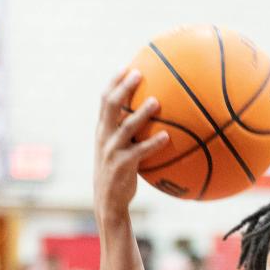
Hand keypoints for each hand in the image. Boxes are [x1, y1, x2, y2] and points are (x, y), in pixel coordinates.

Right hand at [94, 69, 168, 226]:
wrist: (108, 202)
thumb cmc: (118, 174)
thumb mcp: (117, 151)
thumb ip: (127, 134)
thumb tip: (148, 120)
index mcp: (102, 130)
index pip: (104, 100)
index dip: (114, 82)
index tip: (126, 67)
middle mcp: (104, 136)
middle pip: (111, 105)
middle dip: (124, 88)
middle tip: (139, 74)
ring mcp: (112, 151)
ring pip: (126, 126)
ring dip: (141, 113)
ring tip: (156, 102)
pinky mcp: (122, 166)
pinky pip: (140, 151)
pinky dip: (154, 143)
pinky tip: (167, 136)